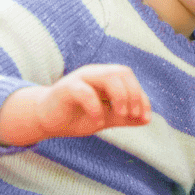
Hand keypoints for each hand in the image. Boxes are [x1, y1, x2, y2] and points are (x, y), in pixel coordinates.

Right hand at [0, 64, 150, 145]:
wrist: (47, 121)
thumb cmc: (77, 116)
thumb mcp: (105, 117)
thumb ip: (125, 117)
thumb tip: (147, 119)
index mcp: (105, 77)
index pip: (130, 79)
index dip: (142, 97)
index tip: (145, 117)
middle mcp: (94, 73)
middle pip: (122, 72)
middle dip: (133, 94)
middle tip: (131, 115)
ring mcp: (79, 78)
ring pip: (108, 75)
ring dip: (121, 96)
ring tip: (120, 115)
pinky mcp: (65, 88)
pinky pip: (85, 92)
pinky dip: (96, 107)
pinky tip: (98, 122)